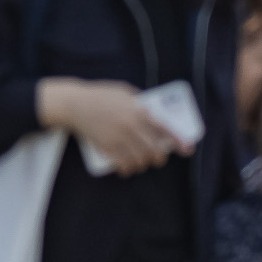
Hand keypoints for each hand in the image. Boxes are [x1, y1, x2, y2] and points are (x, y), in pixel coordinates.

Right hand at [38, 78, 187, 174]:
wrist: (74, 104)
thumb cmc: (99, 95)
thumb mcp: (123, 91)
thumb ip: (139, 101)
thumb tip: (153, 111)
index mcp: (138, 111)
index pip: (164, 129)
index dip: (178, 140)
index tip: (187, 149)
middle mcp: (130, 127)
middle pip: (154, 150)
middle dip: (159, 157)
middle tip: (158, 158)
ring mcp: (118, 138)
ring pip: (139, 160)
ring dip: (143, 164)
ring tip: (142, 163)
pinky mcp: (105, 147)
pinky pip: (122, 164)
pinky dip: (127, 169)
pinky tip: (128, 169)